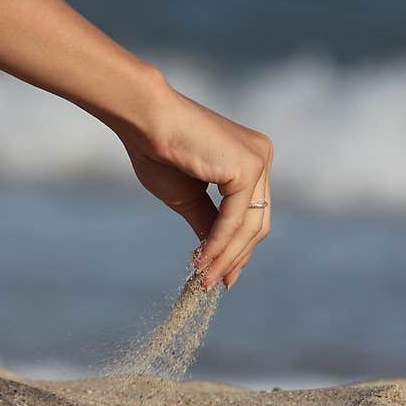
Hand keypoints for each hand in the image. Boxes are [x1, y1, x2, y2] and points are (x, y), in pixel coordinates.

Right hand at [119, 89, 272, 289]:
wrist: (143, 122)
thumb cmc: (158, 152)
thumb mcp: (188, 198)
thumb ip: (208, 225)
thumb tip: (215, 257)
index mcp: (251, 160)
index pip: (254, 214)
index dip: (239, 249)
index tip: (224, 276)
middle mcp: (262, 157)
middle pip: (257, 223)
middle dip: (235, 258)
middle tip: (214, 284)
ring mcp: (259, 161)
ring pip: (249, 227)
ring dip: (225, 257)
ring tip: (204, 279)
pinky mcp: (249, 168)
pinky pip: (235, 220)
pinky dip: (219, 244)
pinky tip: (202, 261)